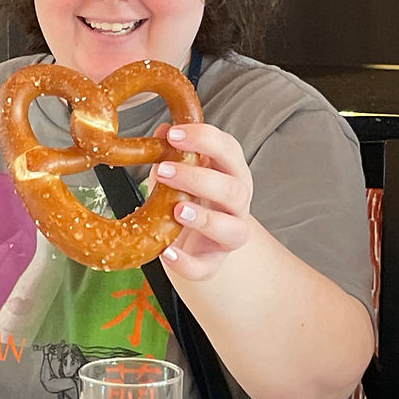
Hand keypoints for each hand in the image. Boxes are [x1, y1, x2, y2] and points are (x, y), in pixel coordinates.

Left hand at [150, 122, 253, 279]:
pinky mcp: (214, 262)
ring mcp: (230, 234)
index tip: (174, 134)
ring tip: (177, 210)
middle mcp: (237, 202)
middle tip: (164, 171)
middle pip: (233, 189)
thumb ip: (172, 151)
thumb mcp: (180, 168)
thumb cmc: (190, 193)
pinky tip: (167, 252)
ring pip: (232, 229)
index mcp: (231, 172)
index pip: (229, 149)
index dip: (205, 139)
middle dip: (199, 178)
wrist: (196, 237)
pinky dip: (187, 263)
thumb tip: (161, 130)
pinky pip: (206, 268)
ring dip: (205, 219)